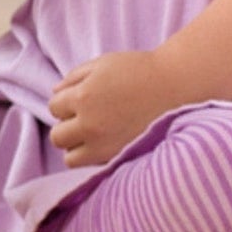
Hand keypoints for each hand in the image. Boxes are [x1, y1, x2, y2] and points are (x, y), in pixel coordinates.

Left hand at [48, 49, 186, 166]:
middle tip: (86, 118)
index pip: (54, 108)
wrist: (177, 88)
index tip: (80, 99)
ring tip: (95, 135)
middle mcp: (90, 125)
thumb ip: (74, 78)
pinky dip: (95, 158)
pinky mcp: (122, 159)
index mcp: (82, 98)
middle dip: (67, 127)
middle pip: (58, 137)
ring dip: (77, 147)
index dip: (65, 103)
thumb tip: (55, 92)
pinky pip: (94, 167)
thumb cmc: (139, 70)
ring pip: (71, 158)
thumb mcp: (101, 64)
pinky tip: (108, 144)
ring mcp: (105, 146)